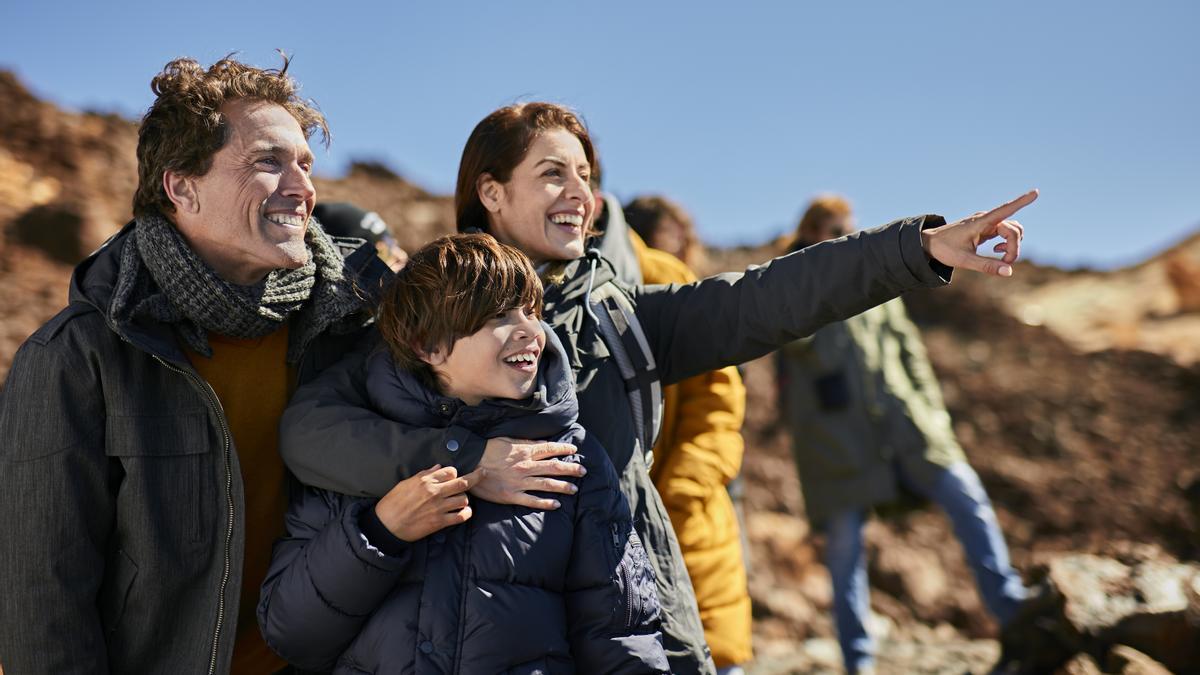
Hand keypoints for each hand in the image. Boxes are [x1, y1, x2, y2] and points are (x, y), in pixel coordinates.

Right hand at [374, 464, 484, 541]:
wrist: (386, 525)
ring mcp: (438, 507)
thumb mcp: (406, 483)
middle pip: (463, 482)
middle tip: (483, 472)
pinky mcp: (439, 522)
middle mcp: (435, 492)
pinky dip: (466, 513)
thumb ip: (424, 474)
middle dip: (476, 476)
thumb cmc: (393, 502)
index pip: (451, 471)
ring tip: (460, 500)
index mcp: (426, 481)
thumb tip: (439, 467)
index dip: (454, 473)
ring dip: (465, 499)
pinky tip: (464, 512)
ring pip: (464, 499)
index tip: (455, 476)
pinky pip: (461, 516)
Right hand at [470, 437, 584, 508]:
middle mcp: (525, 467)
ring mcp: (519, 482)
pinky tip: (556, 505)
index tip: (574, 450)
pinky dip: (545, 503)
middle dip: (570, 469)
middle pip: (553, 467)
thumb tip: (544, 444)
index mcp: (525, 452)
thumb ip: (527, 443)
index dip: (564, 449)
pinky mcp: (512, 495)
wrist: (469, 463)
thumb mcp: (508, 440)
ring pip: (546, 484)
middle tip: (583, 471)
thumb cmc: (488, 450)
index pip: (550, 449)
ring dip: (562, 487)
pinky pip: (532, 500)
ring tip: (574, 489)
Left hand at [921, 189, 1037, 276]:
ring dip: (1013, 245)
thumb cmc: (944, 249)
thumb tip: (1009, 272)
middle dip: (1015, 246)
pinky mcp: (987, 229)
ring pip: (1013, 230)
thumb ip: (987, 266)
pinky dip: (1007, 244)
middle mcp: (986, 220)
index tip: (1036, 192)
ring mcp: (987, 224)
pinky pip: (1006, 233)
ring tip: (1000, 256)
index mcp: (980, 222)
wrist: (930, 244)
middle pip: (1014, 229)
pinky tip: (997, 251)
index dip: (1021, 202)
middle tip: (1005, 262)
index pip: (1005, 210)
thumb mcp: (964, 261)